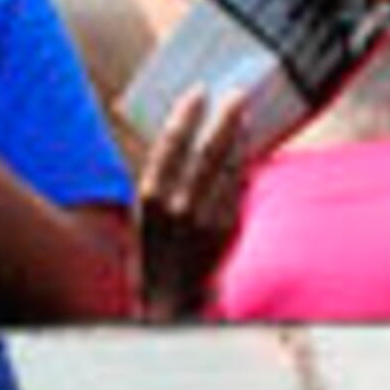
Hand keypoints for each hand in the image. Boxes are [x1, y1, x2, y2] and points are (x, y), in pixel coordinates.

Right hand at [135, 87, 250, 319]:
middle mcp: (178, 205)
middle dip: (224, 118)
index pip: (172, 142)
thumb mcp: (143, 210)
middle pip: (207, 150)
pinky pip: (238, 189)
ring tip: (244, 117)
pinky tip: (246, 152)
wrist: (168, 298)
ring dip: (238, 138)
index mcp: (149, 194)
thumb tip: (182, 137)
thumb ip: (160, 176)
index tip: (199, 91)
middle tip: (237, 94)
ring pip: (229, 167)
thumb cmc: (151, 249)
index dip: (187, 113)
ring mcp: (205, 219)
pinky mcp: (227, 230)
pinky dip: (243, 167)